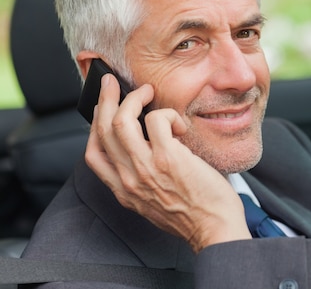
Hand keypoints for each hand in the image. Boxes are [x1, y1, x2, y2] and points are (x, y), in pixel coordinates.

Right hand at [85, 74, 251, 251]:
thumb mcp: (154, 201)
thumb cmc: (194, 213)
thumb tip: (146, 145)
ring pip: (122, 120)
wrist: (215, 229)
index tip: (102, 110)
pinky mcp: (169, 158)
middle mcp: (129, 179)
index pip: (93, 154)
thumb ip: (143, 178)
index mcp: (124, 190)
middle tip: (112, 83)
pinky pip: (158, 120)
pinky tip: (180, 126)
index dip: (94, 127)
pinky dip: (168, 115)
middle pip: (103, 129)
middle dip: (105, 99)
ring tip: (148, 92)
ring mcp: (146, 168)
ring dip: (134, 98)